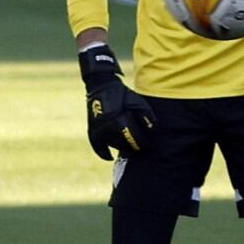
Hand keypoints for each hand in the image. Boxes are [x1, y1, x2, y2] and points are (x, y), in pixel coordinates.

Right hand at [80, 45, 155, 159]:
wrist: (101, 86)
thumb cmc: (122, 94)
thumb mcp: (137, 101)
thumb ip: (145, 115)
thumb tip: (152, 129)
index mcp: (119, 122)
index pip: (134, 139)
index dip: (143, 144)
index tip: (149, 145)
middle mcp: (107, 129)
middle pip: (124, 146)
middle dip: (134, 147)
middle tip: (141, 147)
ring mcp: (98, 130)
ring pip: (112, 146)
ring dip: (122, 147)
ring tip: (129, 146)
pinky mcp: (92, 130)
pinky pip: (97, 147)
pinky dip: (103, 153)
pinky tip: (110, 157)